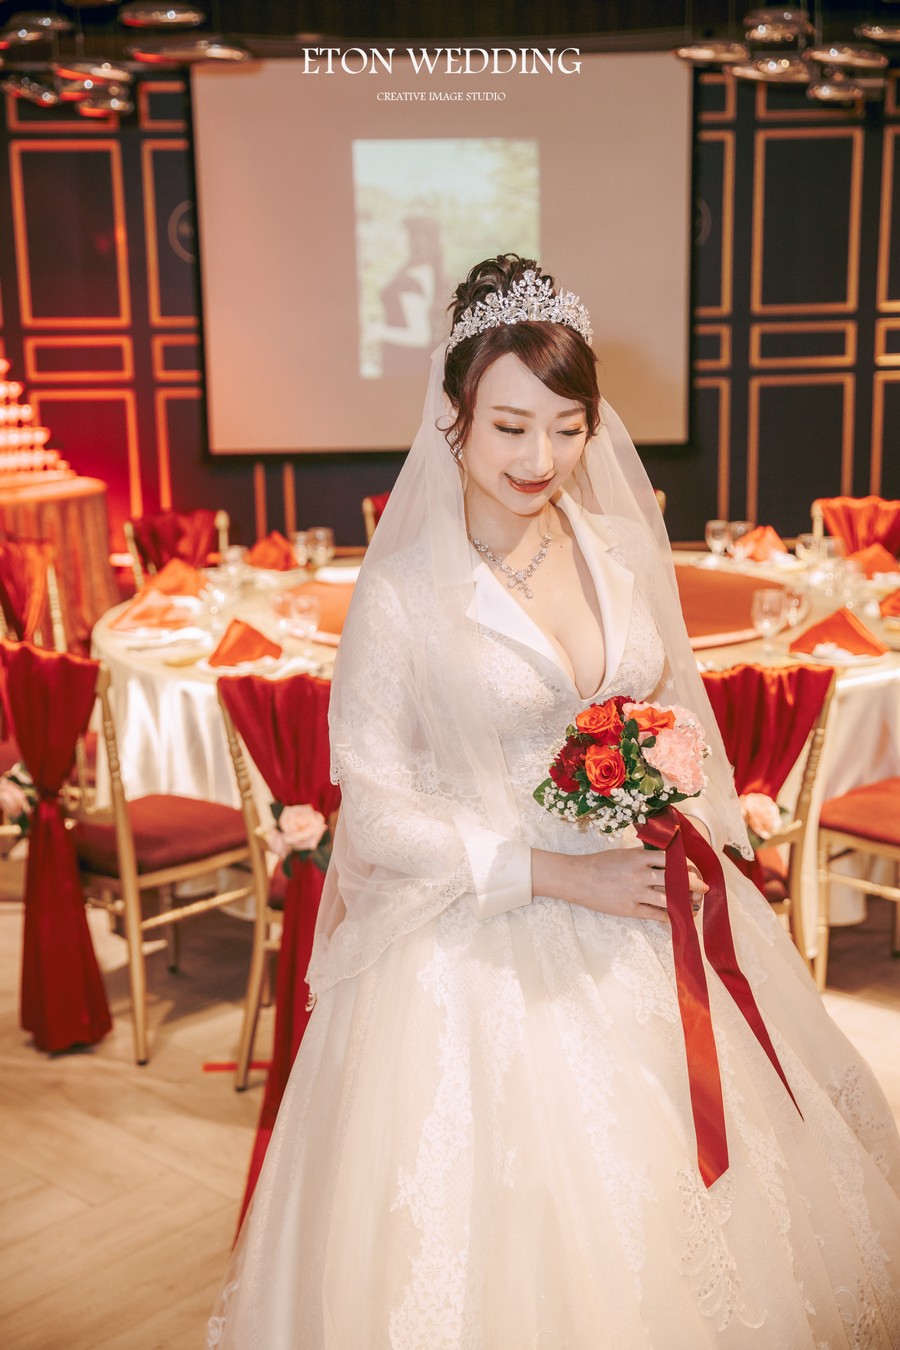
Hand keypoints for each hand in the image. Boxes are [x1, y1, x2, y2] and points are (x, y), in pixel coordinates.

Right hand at [532, 846, 707, 923]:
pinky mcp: (631, 908)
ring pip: (670, 898)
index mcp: (639, 857)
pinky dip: (670, 917)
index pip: (672, 859)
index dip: (687, 865)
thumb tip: (664, 860)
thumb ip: (643, 856)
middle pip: (676, 879)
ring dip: (686, 902)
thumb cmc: (600, 863)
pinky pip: (656, 914)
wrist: (578, 879)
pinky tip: (679, 917)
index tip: (695, 870)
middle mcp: (640, 874)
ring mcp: (636, 892)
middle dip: (694, 885)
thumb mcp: (623, 853)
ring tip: (695, 904)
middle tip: (704, 888)